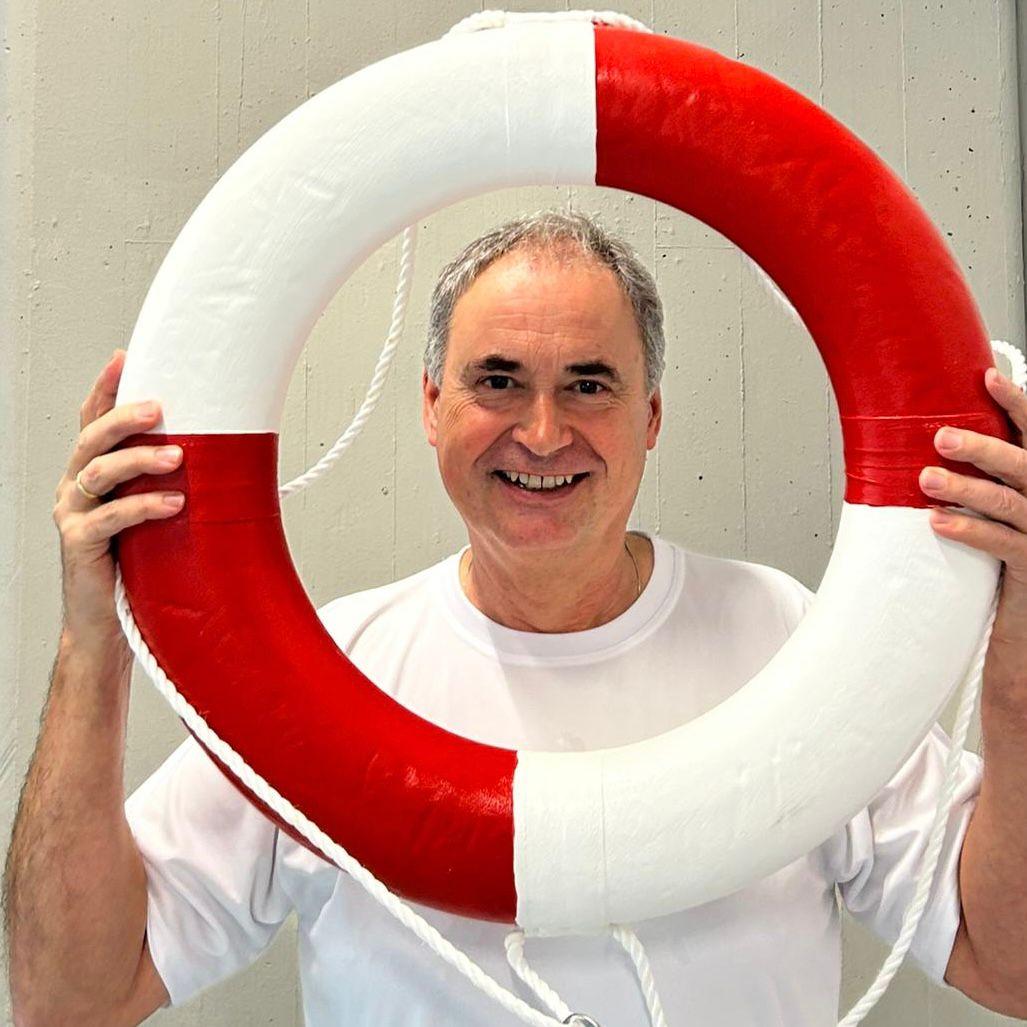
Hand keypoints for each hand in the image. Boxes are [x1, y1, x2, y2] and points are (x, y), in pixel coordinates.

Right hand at [52, 349, 184, 658]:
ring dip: (139, 458)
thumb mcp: (154, 518)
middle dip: (125, 416)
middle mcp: (75, 490)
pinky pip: (110, 518)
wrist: (107, 628)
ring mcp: (74, 517)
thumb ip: (167, 486)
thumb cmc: (136, 569)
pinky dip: (143, 506)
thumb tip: (222, 455)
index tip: (126, 357)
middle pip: (91, 439)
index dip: (106, 389)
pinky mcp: (79, 546)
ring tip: (178, 456)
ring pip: (98, 472)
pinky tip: (174, 502)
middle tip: (160, 406)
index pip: (92, 422)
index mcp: (92, 477)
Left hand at [919, 366, 1026, 684]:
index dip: (1018, 405)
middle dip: (984, 448)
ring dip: (967, 488)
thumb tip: (943, 443)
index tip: (988, 379)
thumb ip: (991, 477)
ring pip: (1012, 503)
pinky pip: (1004, 546)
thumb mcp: (1006, 511)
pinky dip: (970, 531)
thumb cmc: (1011, 562)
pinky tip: (939, 522)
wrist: (1025, 629)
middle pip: (1025, 465)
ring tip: (927, 478)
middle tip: (942, 437)